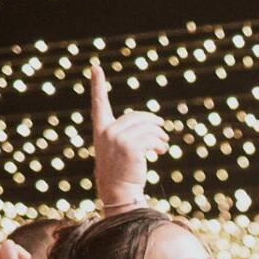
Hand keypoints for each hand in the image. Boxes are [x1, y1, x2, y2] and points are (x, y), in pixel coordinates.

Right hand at [90, 59, 169, 208]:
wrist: (118, 191)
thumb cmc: (121, 171)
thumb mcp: (119, 148)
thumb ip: (128, 132)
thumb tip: (154, 123)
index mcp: (101, 129)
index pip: (99, 103)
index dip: (97, 84)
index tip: (95, 67)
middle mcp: (107, 131)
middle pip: (138, 117)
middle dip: (154, 124)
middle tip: (163, 134)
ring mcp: (117, 138)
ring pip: (148, 127)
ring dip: (160, 136)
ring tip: (163, 145)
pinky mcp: (129, 147)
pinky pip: (152, 138)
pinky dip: (160, 144)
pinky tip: (161, 151)